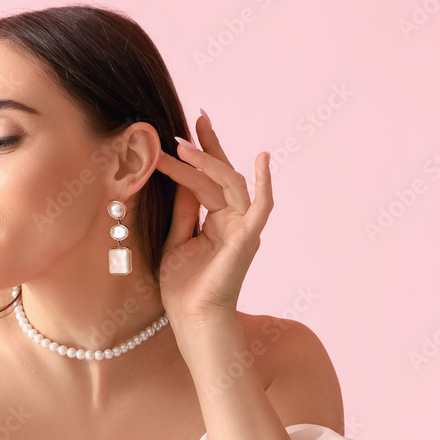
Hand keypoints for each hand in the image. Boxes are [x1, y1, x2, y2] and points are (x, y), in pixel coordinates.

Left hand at [152, 112, 272, 327]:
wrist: (190, 318)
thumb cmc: (183, 287)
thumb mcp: (175, 240)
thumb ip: (182, 211)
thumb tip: (181, 179)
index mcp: (217, 221)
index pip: (208, 180)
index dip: (200, 154)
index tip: (185, 130)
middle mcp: (234, 220)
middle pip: (220, 176)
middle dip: (206, 148)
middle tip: (190, 122)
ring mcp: (242, 228)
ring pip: (228, 185)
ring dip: (207, 162)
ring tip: (181, 146)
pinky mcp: (246, 239)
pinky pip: (260, 207)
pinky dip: (264, 183)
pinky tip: (261, 159)